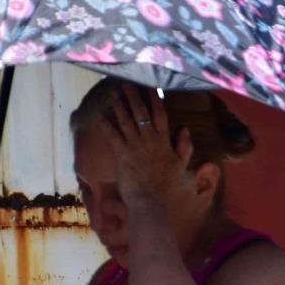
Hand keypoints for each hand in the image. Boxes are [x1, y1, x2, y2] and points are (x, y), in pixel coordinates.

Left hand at [101, 85, 196, 214]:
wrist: (153, 201)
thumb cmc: (167, 185)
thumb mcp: (181, 165)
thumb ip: (184, 146)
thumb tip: (184, 129)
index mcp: (163, 141)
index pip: (160, 114)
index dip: (155, 98)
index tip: (150, 85)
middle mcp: (149, 140)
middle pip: (141, 113)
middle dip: (133, 96)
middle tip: (126, 82)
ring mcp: (135, 147)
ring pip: (126, 121)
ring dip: (119, 106)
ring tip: (113, 93)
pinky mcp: (122, 155)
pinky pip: (113, 137)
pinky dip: (106, 125)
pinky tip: (100, 115)